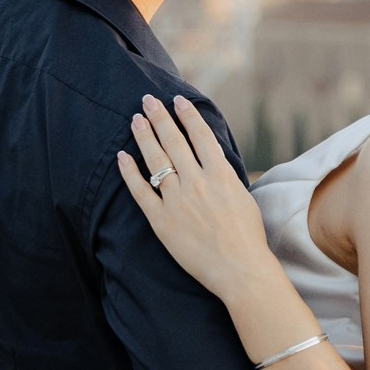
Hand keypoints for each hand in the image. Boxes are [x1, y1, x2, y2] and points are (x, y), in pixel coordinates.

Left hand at [117, 95, 287, 306]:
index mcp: (221, 175)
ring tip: (135, 119)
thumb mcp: (243, 197)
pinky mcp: (162, 220)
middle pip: (174, 142)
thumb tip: (213, 160)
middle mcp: (197, 183)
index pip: (200, 136)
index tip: (177, 100)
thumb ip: (225, 176)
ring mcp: (178, 201)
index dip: (187, 116)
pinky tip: (122, 157)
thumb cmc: (247, 237)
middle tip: (147, 100)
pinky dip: (129, 173)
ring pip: (156, 161)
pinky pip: (141, 191)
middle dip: (160, 117)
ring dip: (144, 137)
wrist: (239, 269)